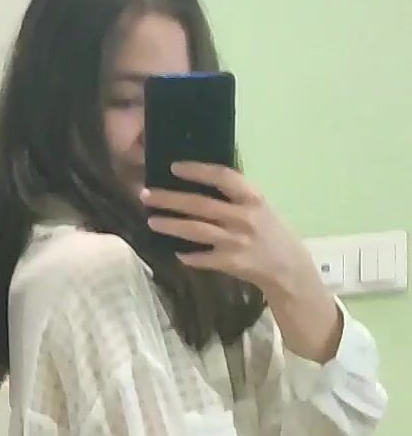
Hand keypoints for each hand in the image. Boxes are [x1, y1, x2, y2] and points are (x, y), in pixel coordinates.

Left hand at [142, 164, 342, 361]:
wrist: (289, 267)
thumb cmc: (272, 232)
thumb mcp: (260, 207)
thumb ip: (236, 196)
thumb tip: (202, 181)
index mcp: (253, 197)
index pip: (221, 176)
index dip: (196, 170)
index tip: (174, 168)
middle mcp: (243, 216)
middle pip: (200, 204)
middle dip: (170, 199)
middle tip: (146, 195)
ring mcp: (235, 240)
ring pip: (196, 230)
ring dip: (171, 225)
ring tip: (152, 221)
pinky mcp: (230, 263)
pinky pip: (202, 258)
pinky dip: (188, 256)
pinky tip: (175, 252)